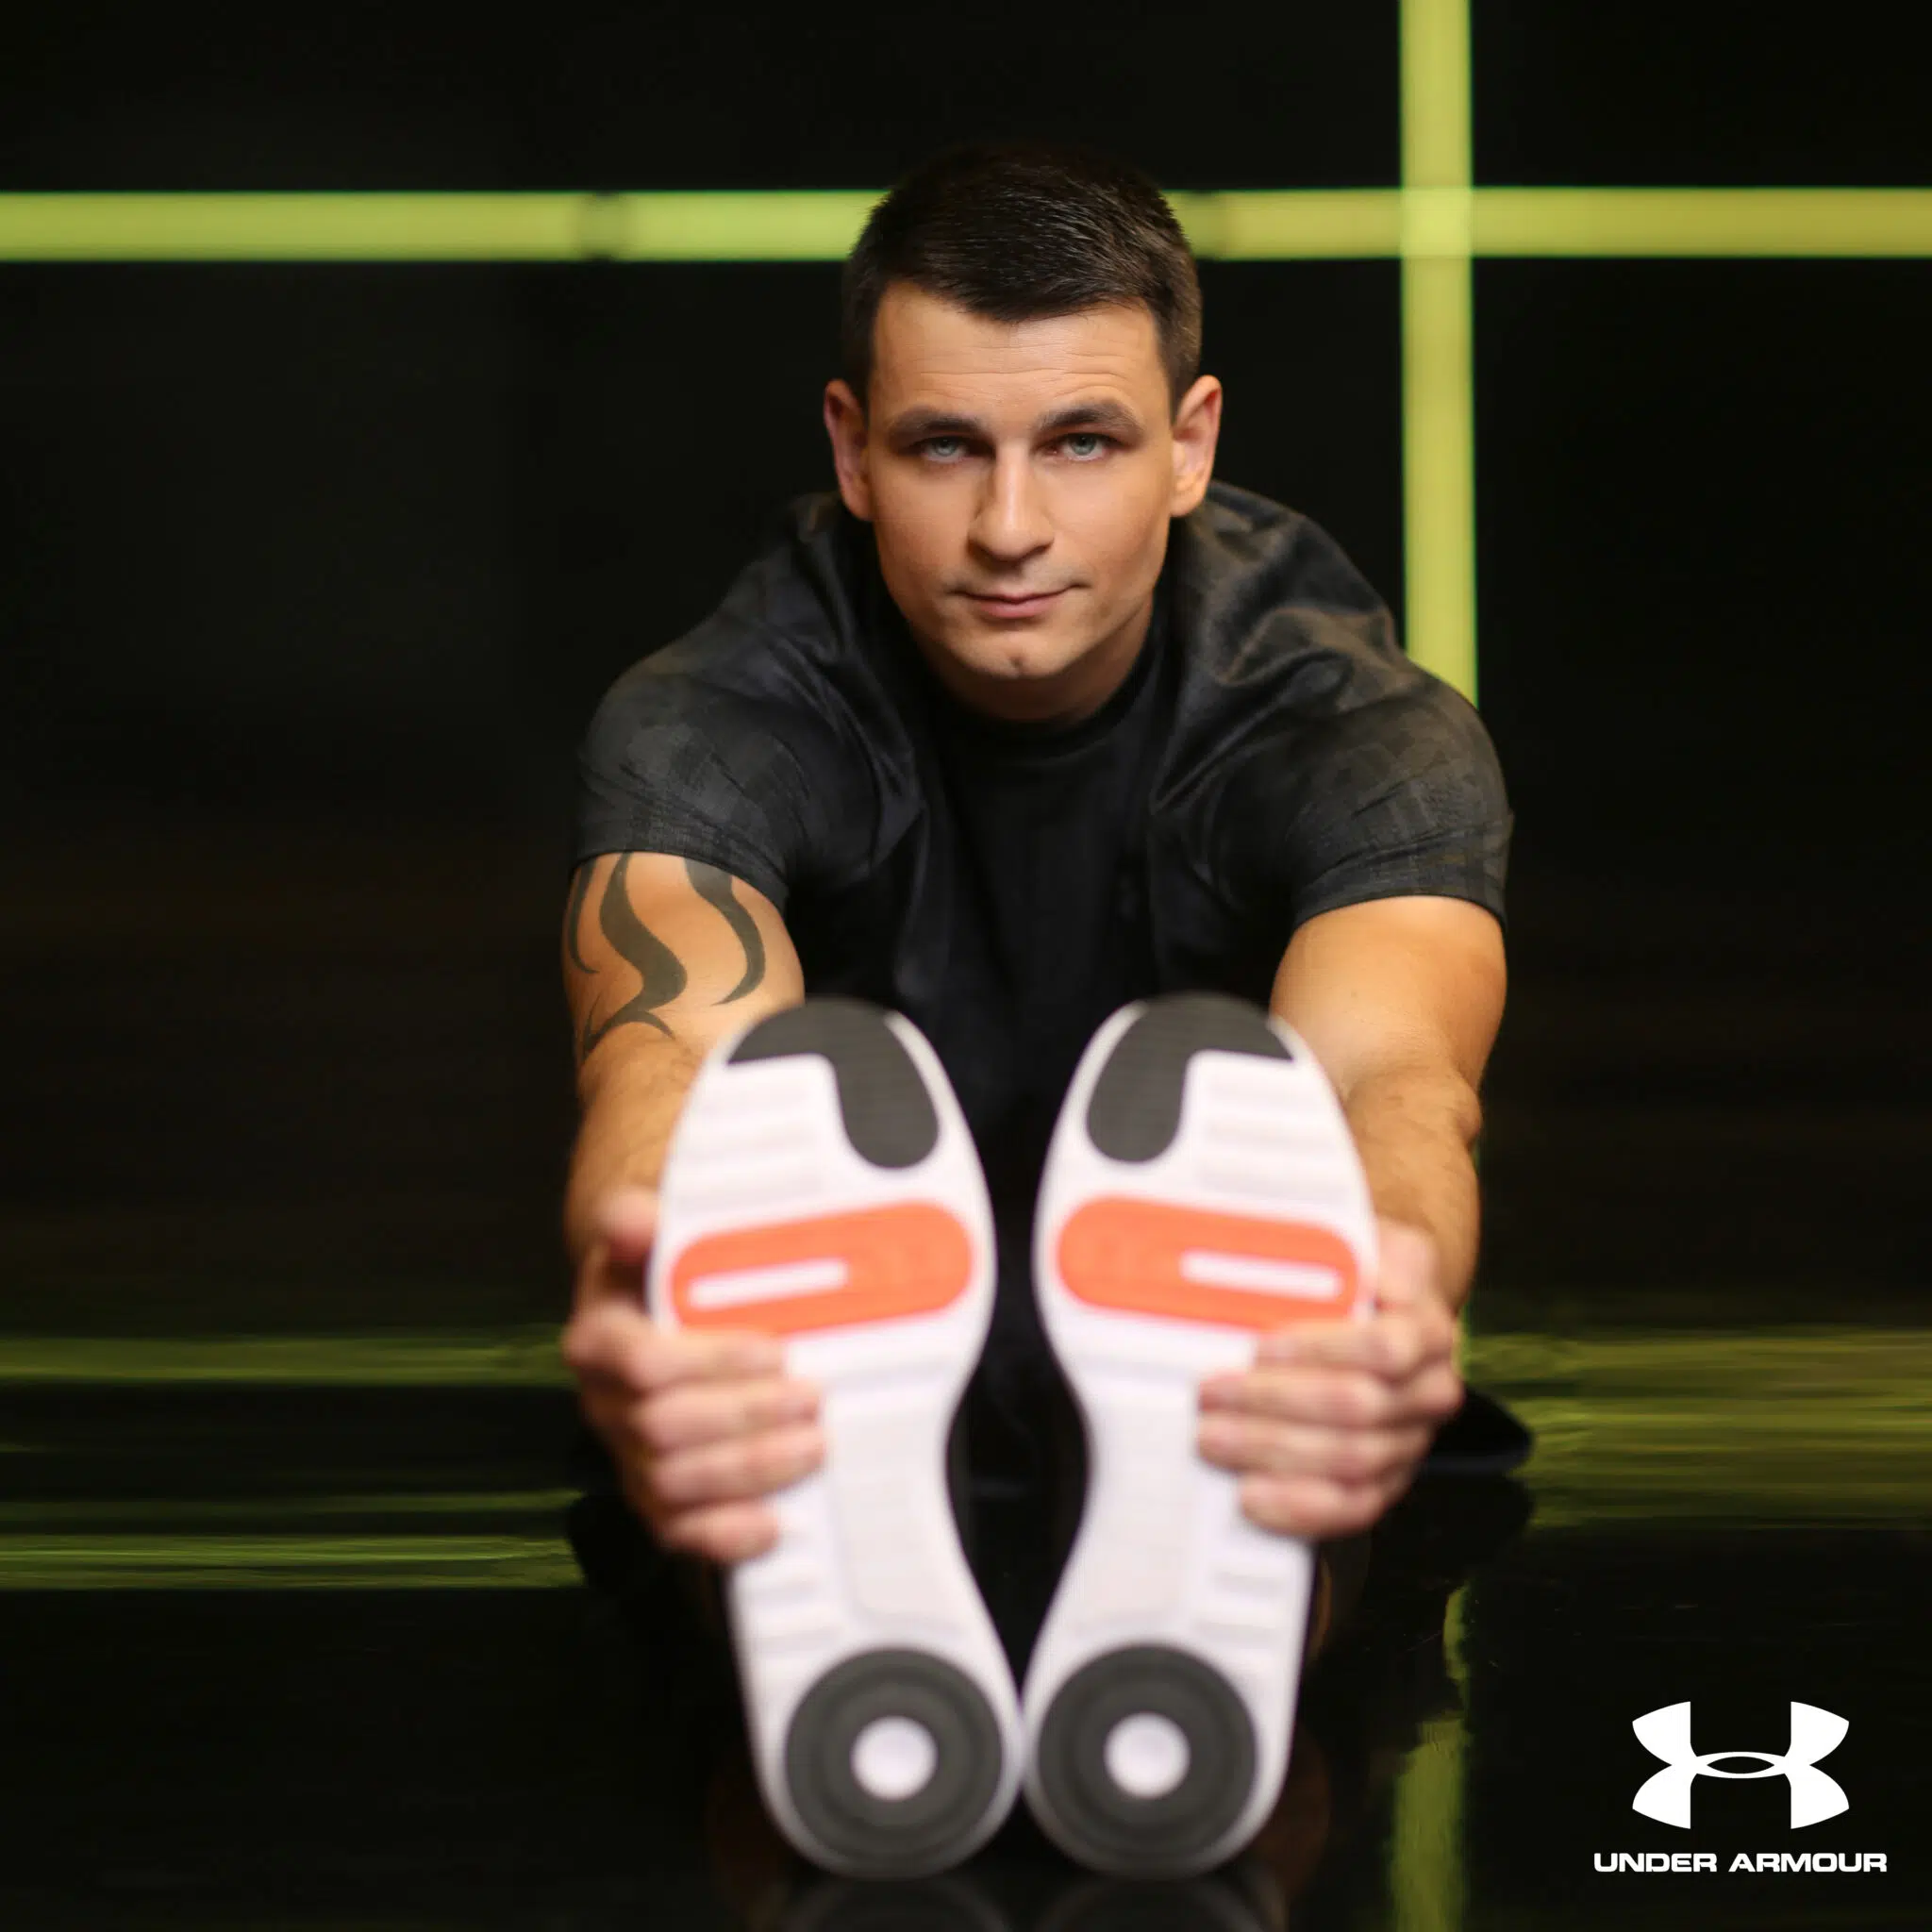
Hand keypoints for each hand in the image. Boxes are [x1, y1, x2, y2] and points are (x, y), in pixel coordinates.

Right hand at [561, 1187, 823, 1564]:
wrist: (646, 1310)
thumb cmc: (656, 1274)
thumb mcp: (645, 1234)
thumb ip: (635, 1220)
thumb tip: (635, 1219)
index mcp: (598, 1340)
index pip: (643, 1362)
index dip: (712, 1361)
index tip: (775, 1349)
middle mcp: (605, 1404)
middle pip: (664, 1427)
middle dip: (746, 1417)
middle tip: (812, 1398)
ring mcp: (627, 1456)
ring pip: (674, 1483)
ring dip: (749, 1469)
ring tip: (811, 1446)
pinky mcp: (654, 1497)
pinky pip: (676, 1531)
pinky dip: (723, 1536)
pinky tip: (770, 1524)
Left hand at [1195, 1219, 1461, 1539]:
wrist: (1376, 1306)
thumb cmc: (1355, 1271)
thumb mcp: (1363, 1236)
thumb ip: (1364, 1243)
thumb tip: (1375, 1274)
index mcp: (1427, 1328)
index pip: (1385, 1348)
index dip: (1321, 1351)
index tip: (1260, 1347)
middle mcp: (1429, 1391)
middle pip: (1359, 1410)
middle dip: (1276, 1405)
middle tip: (1212, 1393)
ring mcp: (1409, 1442)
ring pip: (1352, 1463)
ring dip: (1275, 1452)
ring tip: (1213, 1438)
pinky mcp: (1386, 1483)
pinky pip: (1353, 1508)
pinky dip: (1301, 1508)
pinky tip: (1252, 1495)